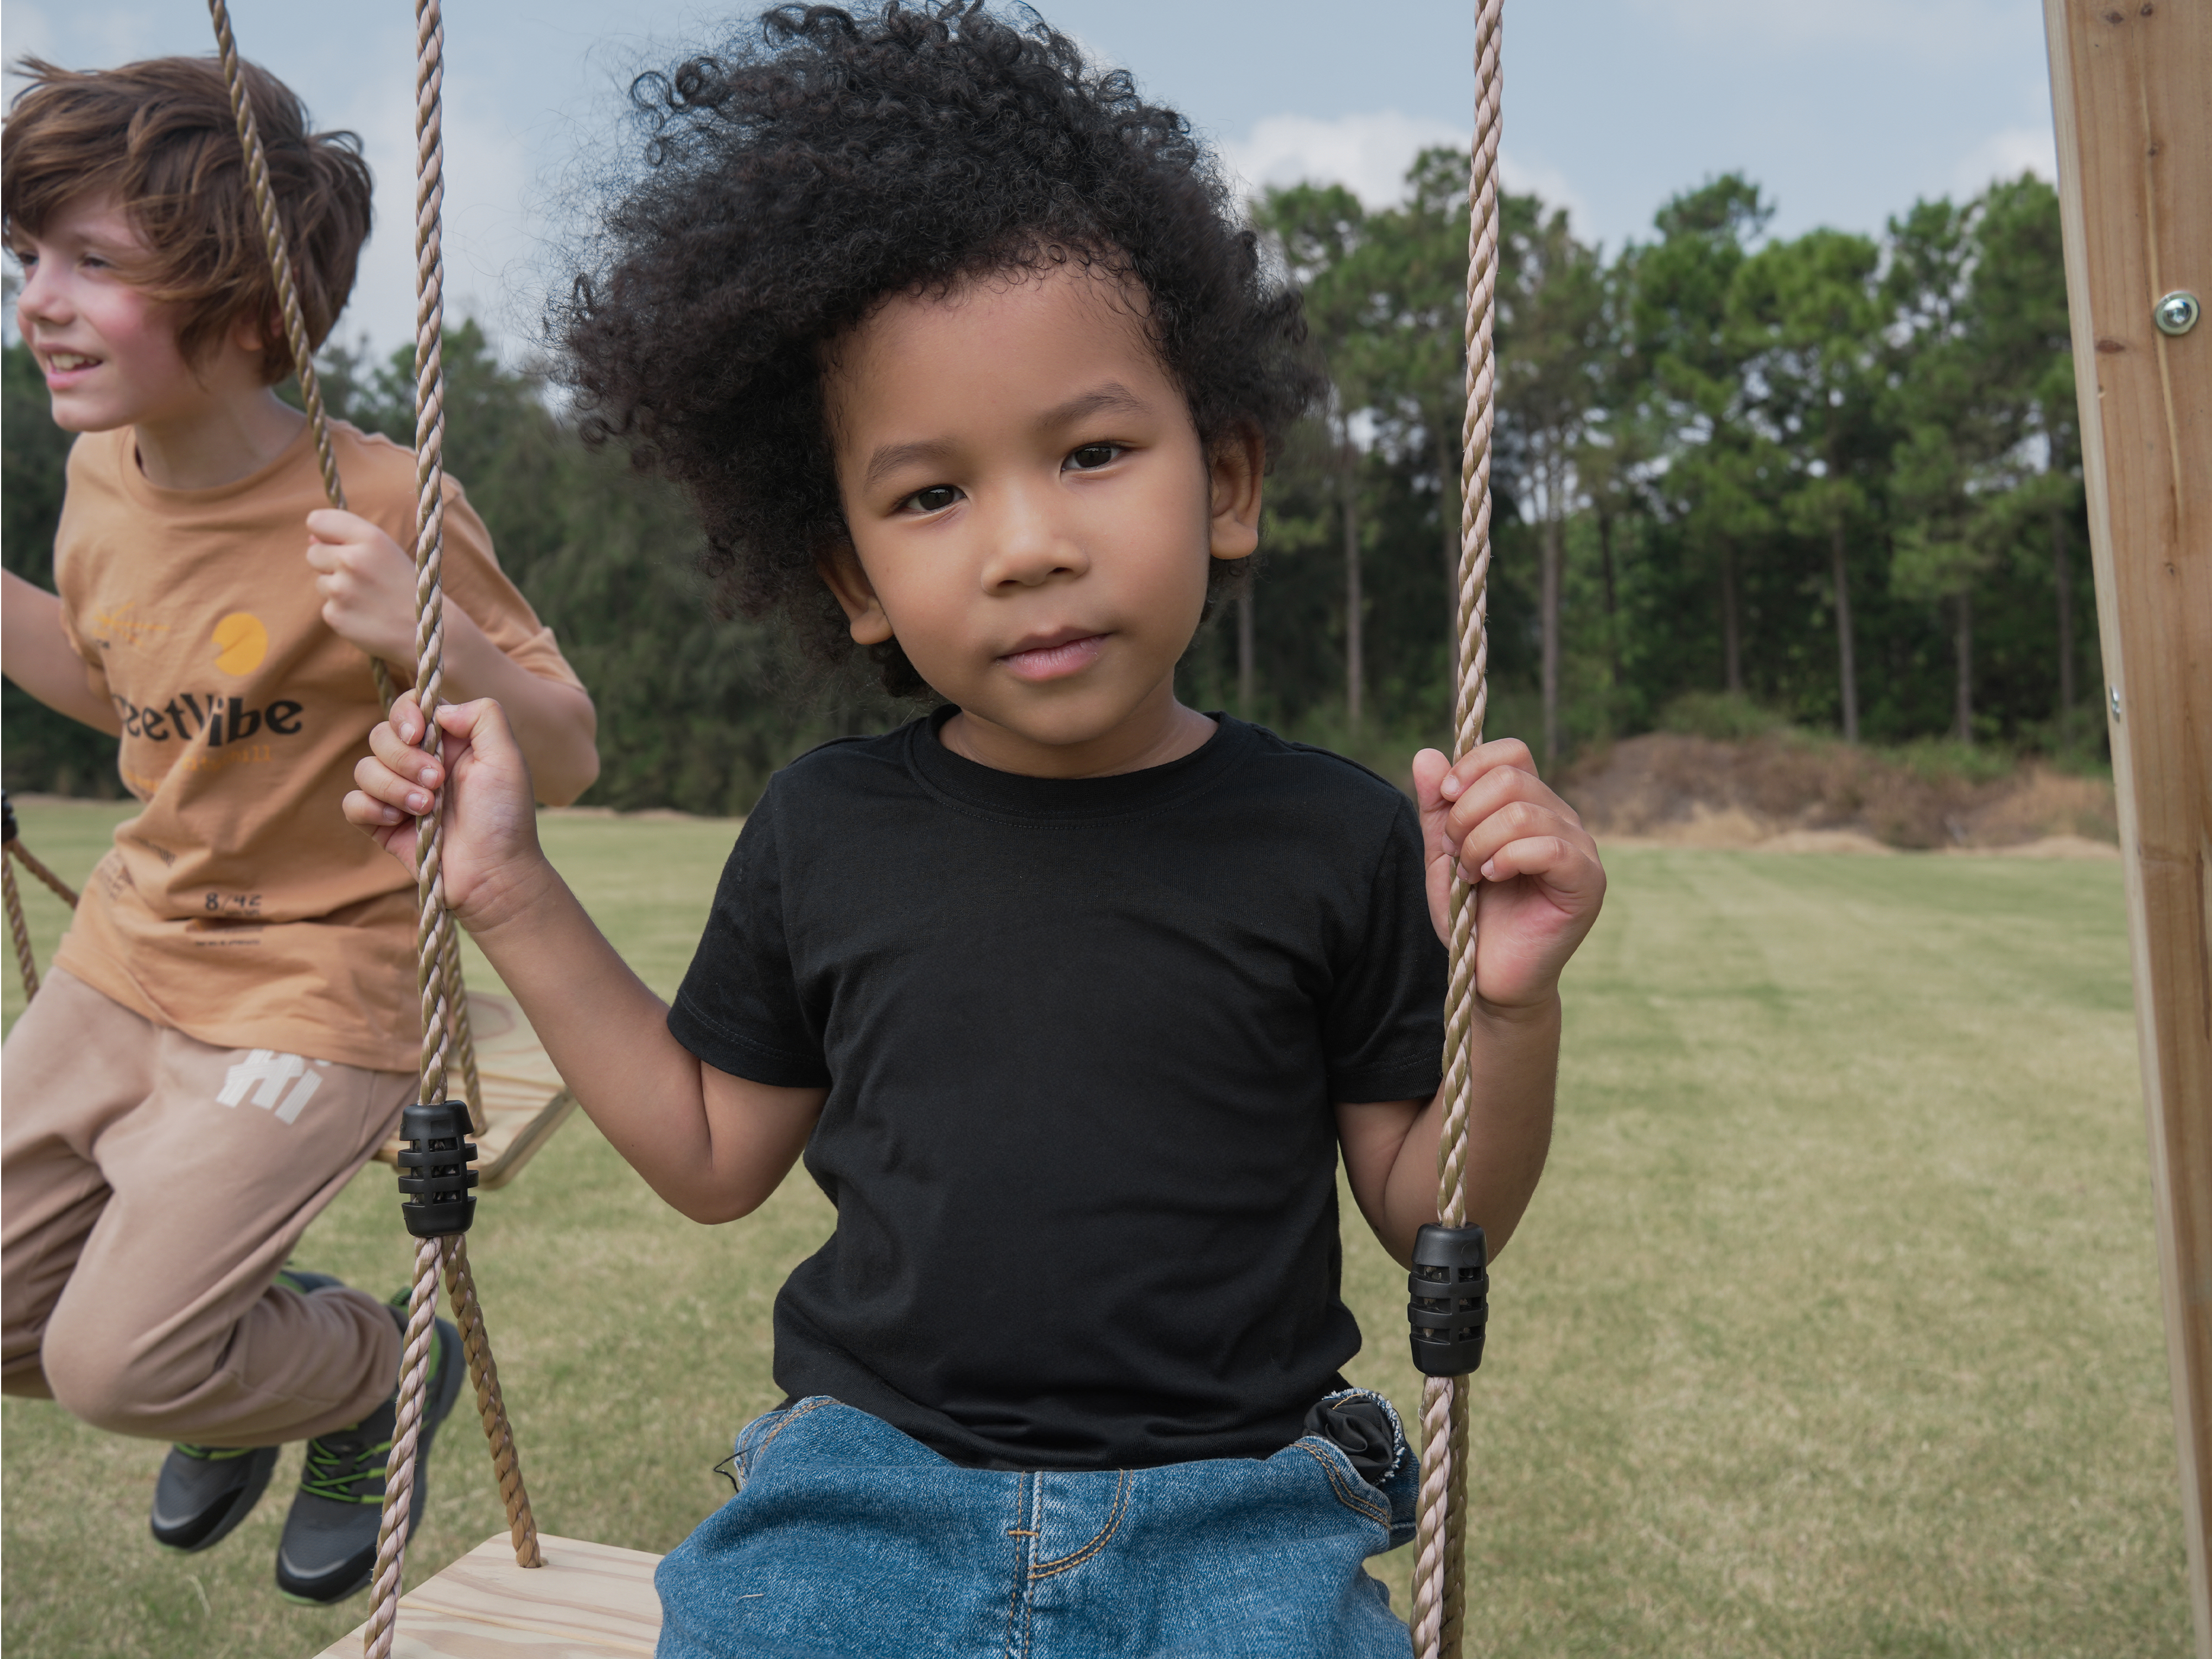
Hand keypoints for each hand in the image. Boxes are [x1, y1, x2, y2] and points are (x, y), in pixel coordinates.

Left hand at [306, 509, 415, 663]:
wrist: (427, 630)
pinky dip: (342, 610)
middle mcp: (353, 560)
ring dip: (337, 588)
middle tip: (361, 577)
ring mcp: (341, 590)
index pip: (317, 520)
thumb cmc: (408, 586)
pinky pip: (327, 606)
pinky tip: (365, 615)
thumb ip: (349, 539)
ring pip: (320, 581)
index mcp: (370, 538)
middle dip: (329, 563)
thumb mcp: (387, 552)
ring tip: (368, 598)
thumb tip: (311, 538)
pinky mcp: (334, 615)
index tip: (336, 543)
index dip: (323, 532)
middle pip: (313, 552)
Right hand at [343, 692, 547, 930]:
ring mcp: (399, 793)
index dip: (405, 714)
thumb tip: (439, 710)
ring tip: (427, 808)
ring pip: (364, 768)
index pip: (409, 708)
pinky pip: (353, 803)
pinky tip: (400, 822)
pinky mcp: (382, 824)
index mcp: (449, 742)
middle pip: (380, 735)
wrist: (494, 873)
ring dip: (394, 786)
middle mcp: (420, 763)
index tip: (417, 733)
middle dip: (404, 757)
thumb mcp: (507, 758)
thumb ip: (483, 716)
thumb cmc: (505, 818)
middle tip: (437, 782)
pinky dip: (371, 808)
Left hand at [1412, 739, 1605, 1011]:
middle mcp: (1561, 818)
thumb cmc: (1472, 917)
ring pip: (1523, 813)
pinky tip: (1493, 879)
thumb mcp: (1443, 856)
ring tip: (1472, 874)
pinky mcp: (1588, 881)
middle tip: (1456, 853)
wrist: (1491, 976)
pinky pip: (1550, 848)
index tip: (1445, 800)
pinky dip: (1508, 859)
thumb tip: (1426, 755)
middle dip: (1465, 813)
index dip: (1471, 767)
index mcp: (1531, 805)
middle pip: (1510, 777)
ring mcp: (1580, 848)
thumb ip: (1436, 808)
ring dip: (1479, 842)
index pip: (1511, 752)